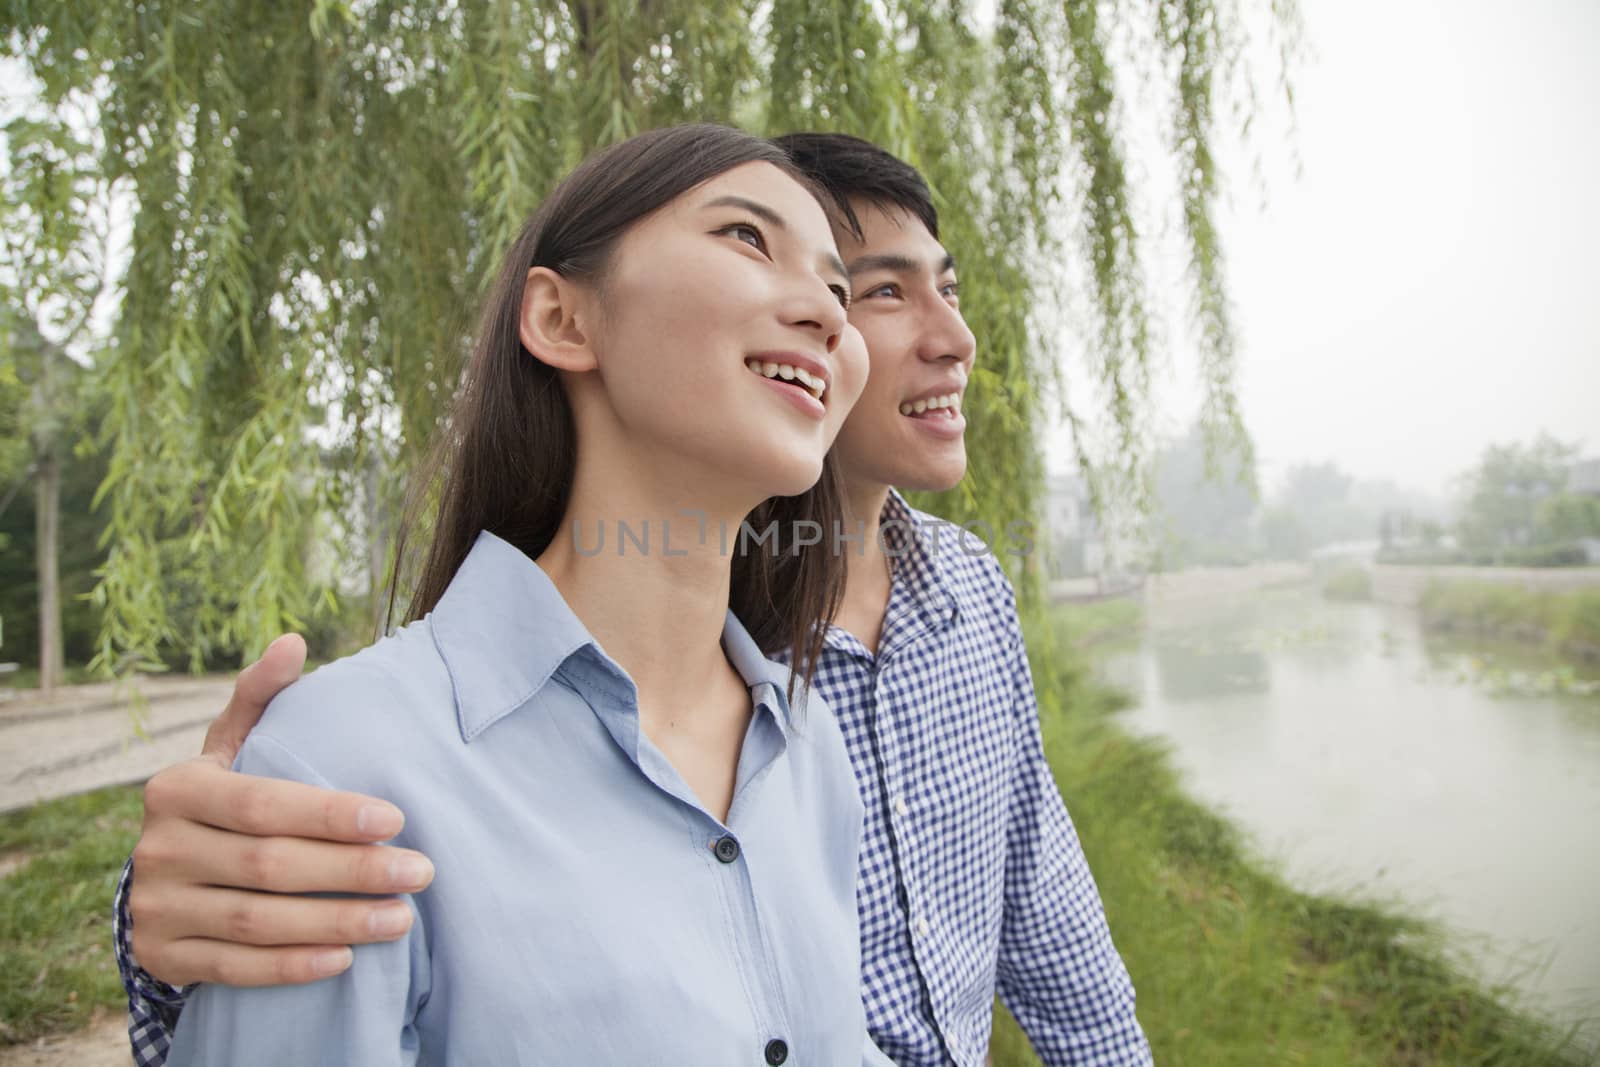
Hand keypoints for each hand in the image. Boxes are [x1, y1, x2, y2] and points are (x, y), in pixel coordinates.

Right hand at [128, 634, 435, 986]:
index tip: (397, 819)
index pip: (264, 804)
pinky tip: (346, 960)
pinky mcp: (162, 958)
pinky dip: (292, 966)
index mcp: (177, 789)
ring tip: (402, 918)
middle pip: (269, 865)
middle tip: (420, 872)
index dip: (332, 815)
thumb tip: (293, 643)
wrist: (164, 875)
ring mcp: (156, 908)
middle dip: (353, 871)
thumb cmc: (223, 800)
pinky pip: (235, 969)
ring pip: (256, 922)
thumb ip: (261, 698)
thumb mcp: (231, 746)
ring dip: (337, 923)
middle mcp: (158, 849)